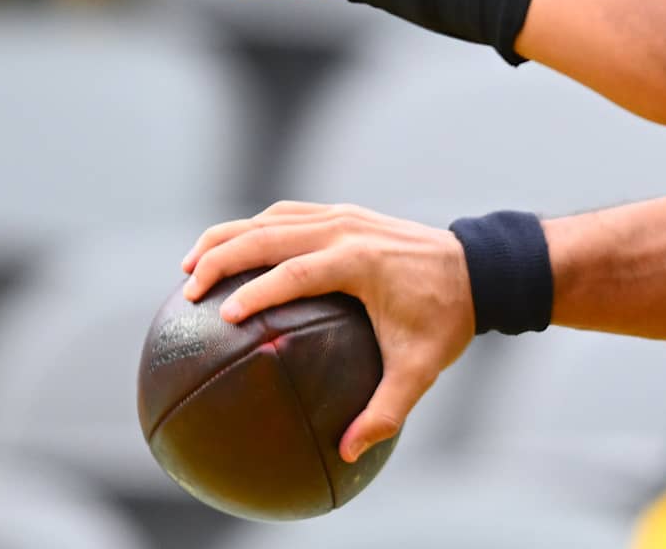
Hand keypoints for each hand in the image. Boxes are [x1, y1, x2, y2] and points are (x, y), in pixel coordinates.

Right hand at [181, 201, 476, 462]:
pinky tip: (230, 253)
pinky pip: (288, 214)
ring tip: (190, 265)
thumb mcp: (422, 369)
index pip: (295, 271)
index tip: (222, 316)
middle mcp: (347, 229)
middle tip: (187, 290)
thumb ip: (386, 410)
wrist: (478, 267)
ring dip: (228, 236)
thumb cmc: (446, 319)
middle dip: (222, 256)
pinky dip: (252, 228)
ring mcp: (344, 215)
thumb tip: (348, 452)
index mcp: (360, 261)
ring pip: (272, 217)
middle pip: (269, 234)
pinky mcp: (344, 213)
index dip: (256, 291)